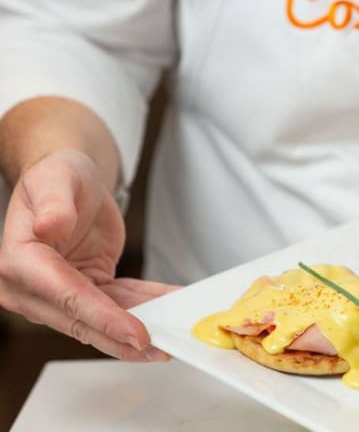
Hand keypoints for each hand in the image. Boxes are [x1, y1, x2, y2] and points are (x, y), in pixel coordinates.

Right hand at [0, 149, 177, 360]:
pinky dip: (146, 305)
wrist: (69, 183)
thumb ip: (55, 204)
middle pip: (82, 320)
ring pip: (102, 319)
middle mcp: (32, 286)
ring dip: (139, 326)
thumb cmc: (58, 176)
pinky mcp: (84, 290)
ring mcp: (58, 293)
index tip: (134, 332)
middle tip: (160, 349)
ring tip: (172, 335)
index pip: (65, 295)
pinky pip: (118, 303)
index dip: (102, 317)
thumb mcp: (57, 177)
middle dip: (123, 337)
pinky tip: (170, 305)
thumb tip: (49, 226)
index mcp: (18, 259)